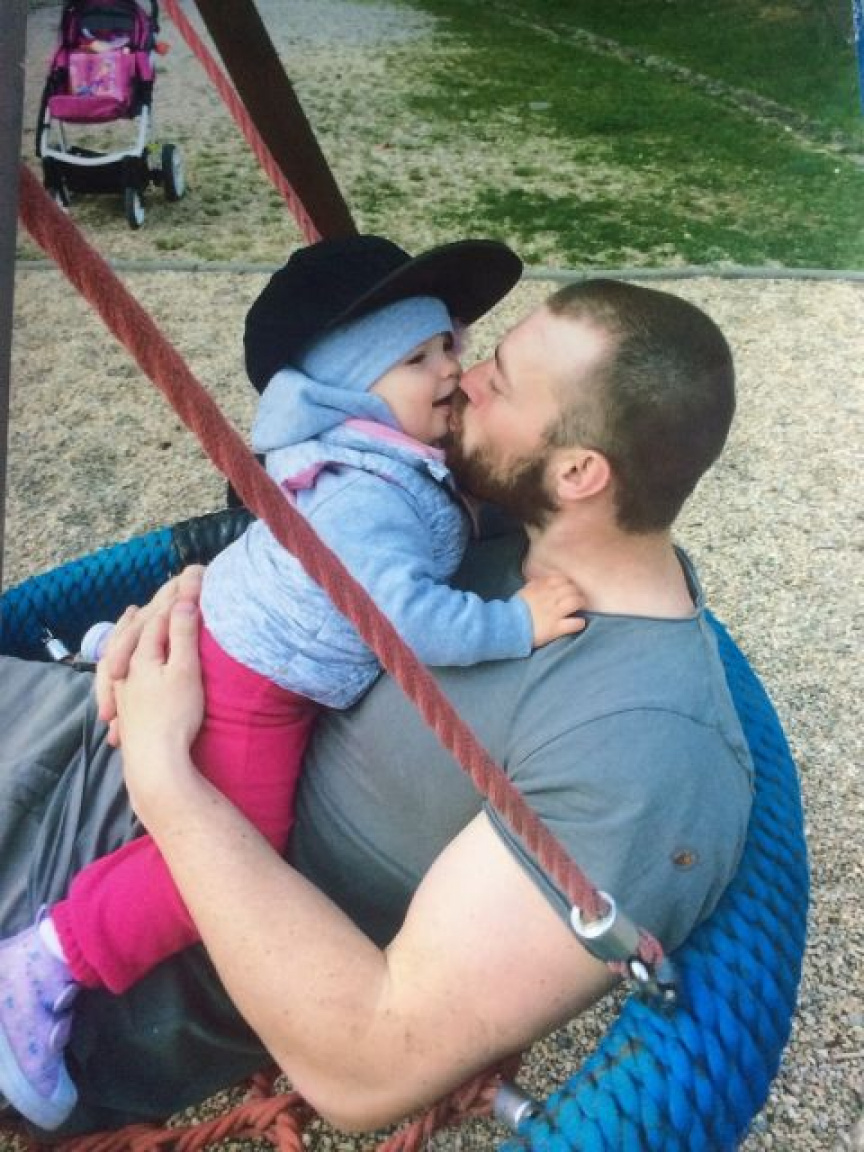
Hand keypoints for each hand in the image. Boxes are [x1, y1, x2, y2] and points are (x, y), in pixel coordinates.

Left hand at [113, 599, 204, 816]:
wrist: (156, 763)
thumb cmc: (175, 715)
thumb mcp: (186, 670)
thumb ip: (183, 635)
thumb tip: (184, 601)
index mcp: (142, 657)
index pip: (156, 622)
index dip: (172, 604)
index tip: (185, 590)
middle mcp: (127, 672)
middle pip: (127, 638)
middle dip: (134, 621)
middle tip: (135, 607)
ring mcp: (124, 694)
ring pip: (115, 660)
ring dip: (120, 643)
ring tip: (121, 635)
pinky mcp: (127, 714)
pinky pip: (115, 682)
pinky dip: (117, 668)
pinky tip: (122, 677)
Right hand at [518, 573, 586, 646]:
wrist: (508, 627)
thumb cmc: (515, 611)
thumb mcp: (523, 592)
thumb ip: (534, 585)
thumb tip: (542, 580)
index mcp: (541, 588)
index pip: (561, 579)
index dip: (568, 583)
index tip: (568, 588)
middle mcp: (550, 598)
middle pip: (571, 589)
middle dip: (576, 593)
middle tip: (576, 599)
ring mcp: (554, 613)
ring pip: (575, 602)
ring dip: (580, 603)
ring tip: (579, 608)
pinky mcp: (556, 628)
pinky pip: (575, 623)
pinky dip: (579, 623)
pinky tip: (578, 623)